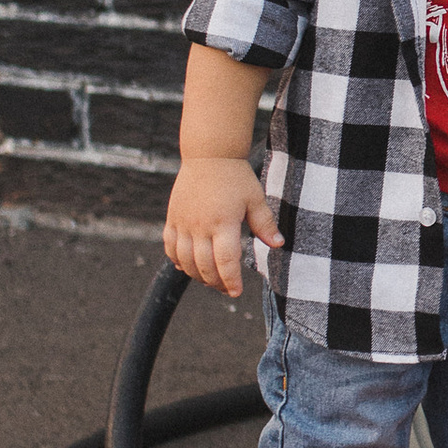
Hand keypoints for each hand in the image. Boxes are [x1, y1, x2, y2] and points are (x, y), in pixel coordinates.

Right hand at [165, 154, 281, 298]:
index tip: (236, 292)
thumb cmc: (236, 177)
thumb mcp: (255, 199)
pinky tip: (187, 266)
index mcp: (223, 222)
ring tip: (209, 279)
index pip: (225, 261)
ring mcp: (183, 223)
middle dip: (216, 282)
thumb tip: (278, 244)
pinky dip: (177, 260)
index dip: (230, 281)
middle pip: (204, 266)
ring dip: (196, 275)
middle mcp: (200, 225)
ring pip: (184, 261)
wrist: (209, 155)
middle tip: (226, 287)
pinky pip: (170, 247)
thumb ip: (265, 224)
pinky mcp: (172, 218)